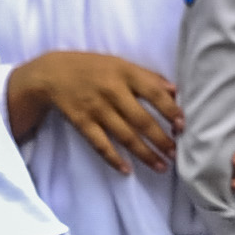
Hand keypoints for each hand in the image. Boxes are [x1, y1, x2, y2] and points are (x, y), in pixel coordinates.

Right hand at [16, 52, 178, 171]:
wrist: (51, 73)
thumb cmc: (94, 67)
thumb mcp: (121, 64)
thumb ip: (148, 77)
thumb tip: (175, 91)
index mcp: (126, 74)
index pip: (154, 93)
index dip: (170, 110)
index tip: (183, 125)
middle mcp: (112, 92)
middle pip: (141, 120)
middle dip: (161, 139)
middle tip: (177, 154)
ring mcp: (96, 109)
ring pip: (125, 136)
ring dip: (145, 154)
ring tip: (162, 166)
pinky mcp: (82, 123)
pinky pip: (100, 144)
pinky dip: (113, 159)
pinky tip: (127, 170)